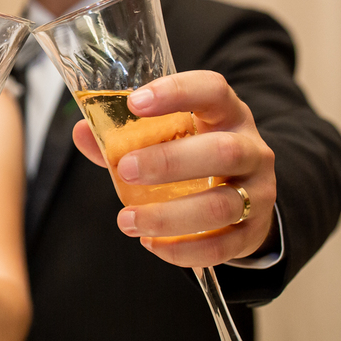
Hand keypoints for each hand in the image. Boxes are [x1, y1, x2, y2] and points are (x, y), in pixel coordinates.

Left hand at [72, 70, 277, 267]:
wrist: (245, 197)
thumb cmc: (197, 157)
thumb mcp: (170, 137)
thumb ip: (127, 136)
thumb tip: (83, 132)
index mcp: (226, 114)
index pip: (212, 90)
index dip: (176, 92)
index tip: (134, 103)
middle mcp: (250, 149)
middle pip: (222, 151)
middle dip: (170, 162)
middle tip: (125, 170)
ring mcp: (257, 191)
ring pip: (221, 205)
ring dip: (169, 216)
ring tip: (127, 220)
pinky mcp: (253, 231)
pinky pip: (222, 246)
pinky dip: (184, 250)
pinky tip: (152, 244)